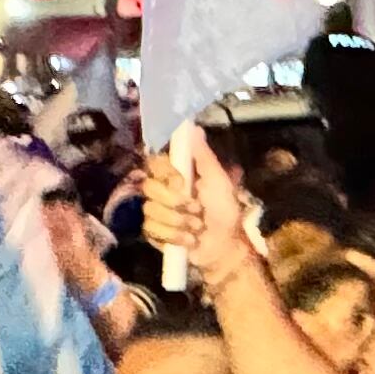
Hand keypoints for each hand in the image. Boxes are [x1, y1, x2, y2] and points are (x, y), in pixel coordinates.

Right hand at [150, 126, 254, 278]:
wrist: (224, 246)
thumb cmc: (225, 211)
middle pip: (149, 187)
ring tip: (197, 228)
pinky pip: (151, 229)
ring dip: (179, 222)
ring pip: (150, 210)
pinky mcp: (153, 232)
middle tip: (197, 210)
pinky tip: (188, 240)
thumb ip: (204, 156)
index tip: (182, 182)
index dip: (166, 174)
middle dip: (176, 203)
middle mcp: (163, 189)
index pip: (154, 163)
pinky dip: (174, 237)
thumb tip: (193, 127)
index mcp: (177, 174)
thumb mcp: (219, 180)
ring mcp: (156, 211)